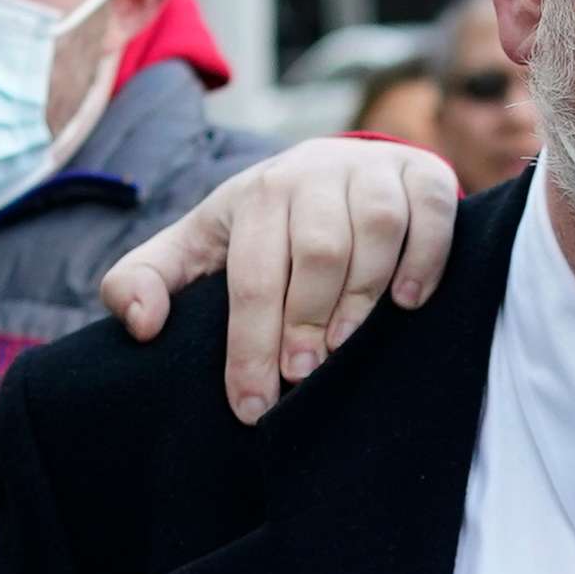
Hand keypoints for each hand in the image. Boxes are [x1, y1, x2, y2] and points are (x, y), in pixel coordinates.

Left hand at [100, 138, 461, 424]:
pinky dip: (425, 258)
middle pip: (318, 250)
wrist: (334, 169)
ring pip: (377, 228)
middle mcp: (314, 172)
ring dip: (365, 293)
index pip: (253, 274)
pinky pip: (434, 213)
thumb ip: (144, 279)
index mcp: (257, 194)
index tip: (252, 403)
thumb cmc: (263, 228)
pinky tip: (408, 303)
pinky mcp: (425, 174)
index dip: (251, 342)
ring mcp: (374, 170)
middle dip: (307, 321)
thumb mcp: (197, 247)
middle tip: (303, 376)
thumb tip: (140, 324)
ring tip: (348, 345)